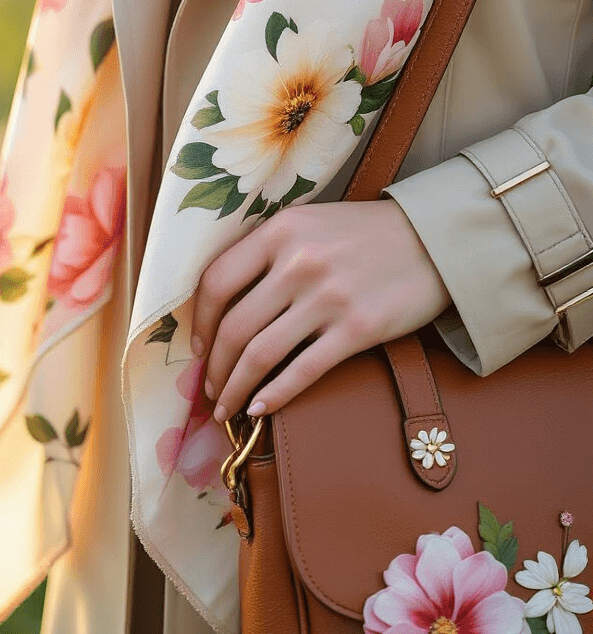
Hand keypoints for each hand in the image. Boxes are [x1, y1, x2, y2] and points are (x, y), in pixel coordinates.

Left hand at [191, 200, 451, 421]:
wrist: (435, 240)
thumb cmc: (367, 234)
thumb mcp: (311, 223)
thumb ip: (271, 251)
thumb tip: (226, 301)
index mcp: (281, 230)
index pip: (217, 281)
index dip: (201, 322)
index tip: (198, 348)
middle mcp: (299, 261)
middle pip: (235, 326)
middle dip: (214, 368)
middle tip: (209, 390)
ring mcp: (328, 296)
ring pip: (260, 354)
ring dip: (235, 388)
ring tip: (227, 406)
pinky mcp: (357, 328)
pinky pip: (302, 371)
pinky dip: (273, 396)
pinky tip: (260, 409)